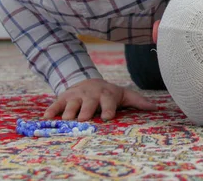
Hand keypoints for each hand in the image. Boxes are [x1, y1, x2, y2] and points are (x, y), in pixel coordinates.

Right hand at [43, 79, 157, 121]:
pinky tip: (47, 118)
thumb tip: (155, 108)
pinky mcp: (63, 98)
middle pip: (88, 103)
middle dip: (86, 111)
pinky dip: (51, 110)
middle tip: (84, 119)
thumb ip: (138, 101)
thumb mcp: (123, 94)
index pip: (108, 101)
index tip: (108, 117)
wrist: (88, 80)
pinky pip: (56, 104)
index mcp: (106, 95)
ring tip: (67, 120)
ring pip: (71, 104)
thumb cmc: (109, 93)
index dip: (108, 109)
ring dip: (69, 112)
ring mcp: (76, 96)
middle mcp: (91, 94)